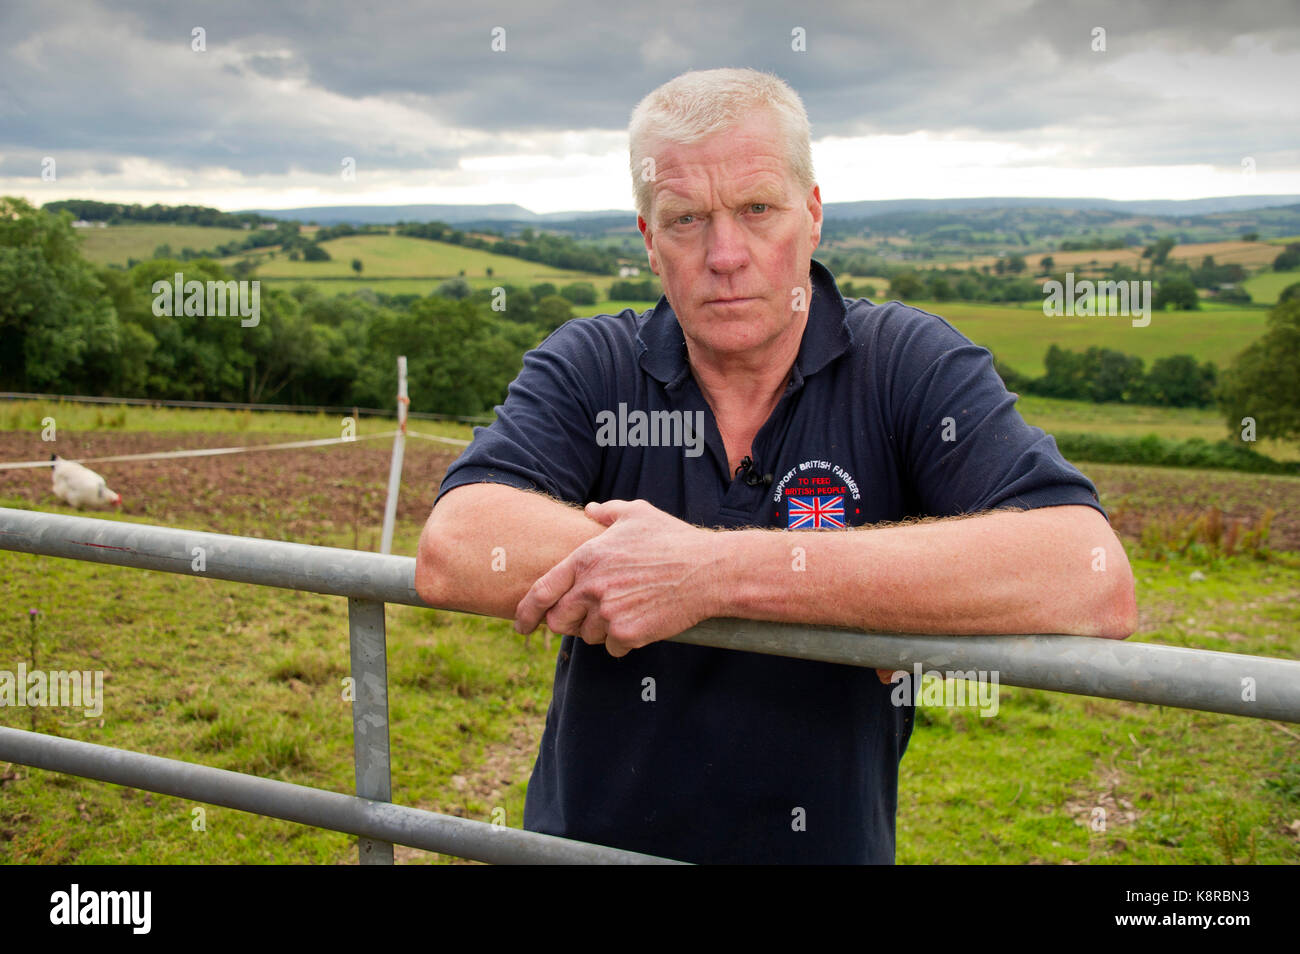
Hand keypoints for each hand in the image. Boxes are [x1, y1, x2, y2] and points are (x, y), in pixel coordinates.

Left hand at [514, 499, 721, 657]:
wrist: (708, 571)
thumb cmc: (674, 540)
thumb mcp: (638, 514)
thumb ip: (608, 511)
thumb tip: (591, 510)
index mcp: (586, 559)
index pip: (541, 591)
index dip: (525, 612)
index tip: (521, 625)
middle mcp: (592, 587)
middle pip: (559, 621)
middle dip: (570, 622)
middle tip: (590, 615)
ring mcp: (608, 613)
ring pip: (588, 636)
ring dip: (600, 630)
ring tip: (626, 610)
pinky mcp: (628, 634)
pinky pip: (613, 648)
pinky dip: (624, 640)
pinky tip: (642, 622)